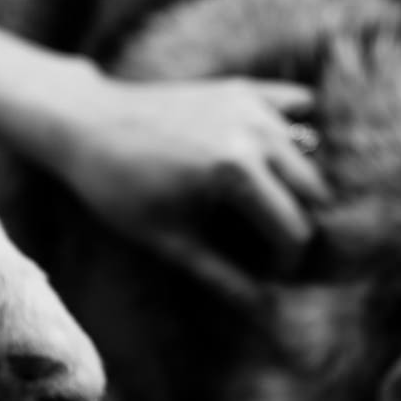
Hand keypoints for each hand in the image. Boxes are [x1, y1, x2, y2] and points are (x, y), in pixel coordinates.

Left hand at [45, 72, 331, 300]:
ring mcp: (251, 104)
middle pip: (313, 190)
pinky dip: (298, 127)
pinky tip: (278, 152)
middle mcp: (254, 132)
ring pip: (309, 152)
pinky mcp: (243, 88)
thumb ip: (223, 278)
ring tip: (266, 206)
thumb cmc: (120, 187)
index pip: (294, 229)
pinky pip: (297, 104)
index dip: (286, 262)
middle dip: (298, 222)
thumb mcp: (170, 240)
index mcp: (237, 171)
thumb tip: (266, 313)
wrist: (86, 123)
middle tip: (269, 243)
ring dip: (297, 182)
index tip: (269, 276)